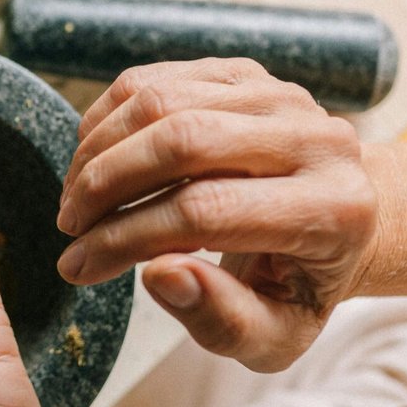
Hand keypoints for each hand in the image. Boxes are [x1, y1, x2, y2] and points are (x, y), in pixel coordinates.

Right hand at [58, 58, 377, 371]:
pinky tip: (94, 161)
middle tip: (69, 226)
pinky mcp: (246, 72)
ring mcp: (280, 95)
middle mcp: (317, 139)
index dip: (125, 238)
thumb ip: (222, 320)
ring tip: (77, 199)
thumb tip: (160, 275)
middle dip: (104, 185)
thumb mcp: (273, 334)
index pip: (205, 212)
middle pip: (182, 141)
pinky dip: (107, 118)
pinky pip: (155, 80)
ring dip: (98, 151)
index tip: (78, 266)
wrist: (337, 220)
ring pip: (161, 102)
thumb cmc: (296, 284)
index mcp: (332, 210)